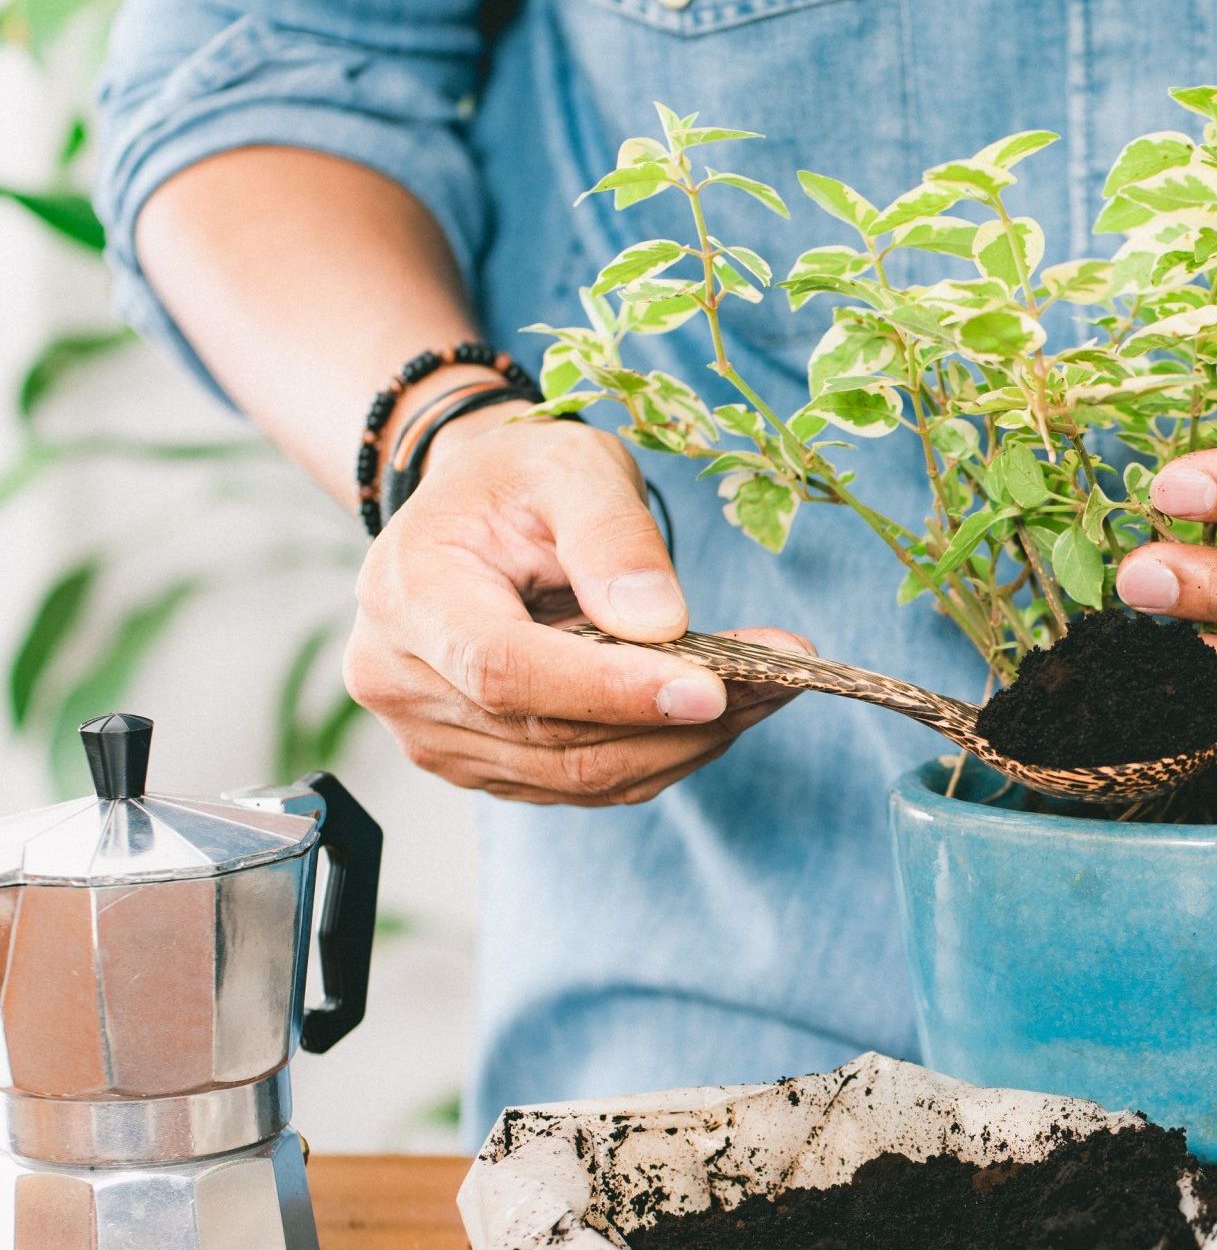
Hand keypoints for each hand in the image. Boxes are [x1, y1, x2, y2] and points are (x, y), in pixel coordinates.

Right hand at [343, 405, 807, 804]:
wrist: (477, 515)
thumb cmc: (521, 480)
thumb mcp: (571, 466)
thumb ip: (612, 536)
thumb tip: (660, 623)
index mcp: (410, 596)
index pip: (507, 670)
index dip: (611, 690)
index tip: (711, 686)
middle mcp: (402, 682)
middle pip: (554, 739)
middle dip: (680, 717)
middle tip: (782, 676)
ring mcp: (438, 737)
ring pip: (582, 775)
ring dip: (689, 742)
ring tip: (769, 688)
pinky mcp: (487, 766)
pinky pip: (588, 783)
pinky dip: (666, 752)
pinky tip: (722, 709)